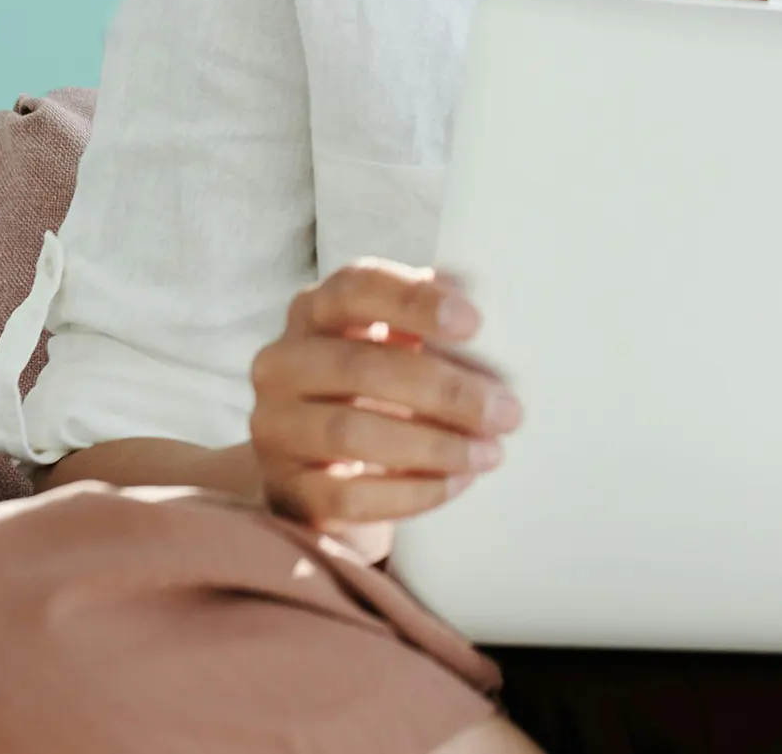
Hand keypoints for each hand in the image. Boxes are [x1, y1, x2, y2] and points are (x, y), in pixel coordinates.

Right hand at [249, 258, 521, 562]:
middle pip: (360, 367)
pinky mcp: (284, 488)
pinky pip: (348, 495)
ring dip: (433, 445)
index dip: (414, 301)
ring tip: (490, 452)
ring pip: (351, 433)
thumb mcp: (394, 338)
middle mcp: (282, 362)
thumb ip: (427, 319)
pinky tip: (456, 483)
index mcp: (314, 309)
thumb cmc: (376, 379)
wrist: (319, 459)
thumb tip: (482, 299)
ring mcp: (275, 427)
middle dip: (444, 391)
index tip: (474, 323)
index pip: (356, 287)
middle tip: (506, 411)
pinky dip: (411, 492)